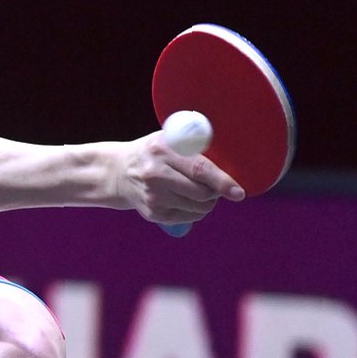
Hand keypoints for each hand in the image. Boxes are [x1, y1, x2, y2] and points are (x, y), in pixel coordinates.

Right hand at [110, 131, 245, 228]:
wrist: (118, 171)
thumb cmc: (153, 153)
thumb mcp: (168, 140)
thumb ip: (194, 146)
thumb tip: (231, 162)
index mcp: (162, 149)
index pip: (198, 169)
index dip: (221, 182)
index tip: (238, 192)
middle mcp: (155, 173)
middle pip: (201, 193)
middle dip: (216, 193)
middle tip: (218, 187)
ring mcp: (152, 196)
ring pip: (198, 207)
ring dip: (207, 203)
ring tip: (199, 192)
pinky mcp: (153, 213)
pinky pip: (189, 217)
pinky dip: (195, 211)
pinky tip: (185, 200)